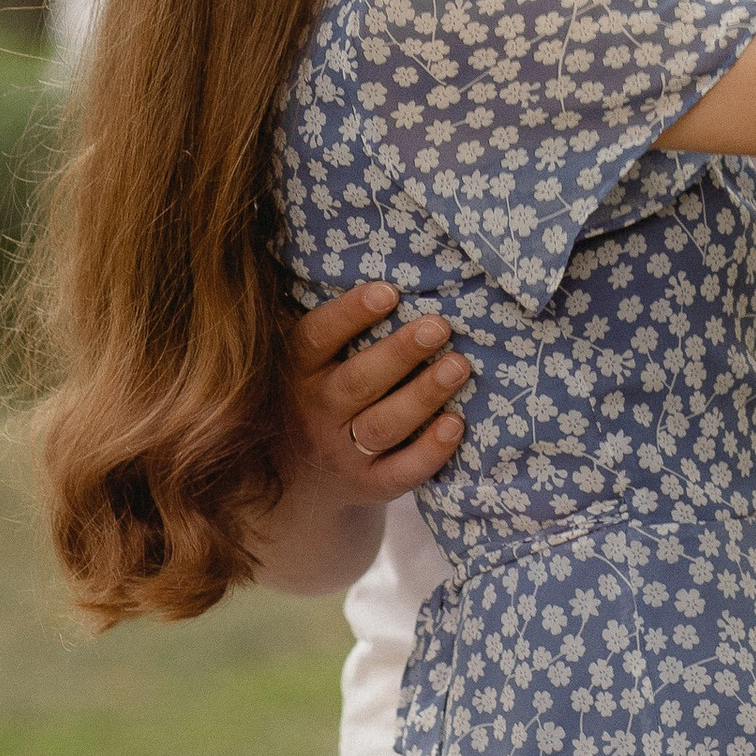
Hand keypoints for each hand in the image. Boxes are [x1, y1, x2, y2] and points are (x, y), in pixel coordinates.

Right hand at [285, 282, 469, 504]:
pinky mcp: (367, 485)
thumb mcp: (306, 362)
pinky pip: (400, 472)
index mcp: (297, 372)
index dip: (350, 314)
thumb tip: (386, 271)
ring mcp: (340, 453)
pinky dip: (429, 451)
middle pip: (358, 382)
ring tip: (459, 366)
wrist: (300, 480)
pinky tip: (456, 424)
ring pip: (383, 425)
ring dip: (423, 395)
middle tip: (440, 326)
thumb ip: (332, 327)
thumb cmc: (317, 395)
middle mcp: (315, 413)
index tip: (389, 292)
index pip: (317, 338)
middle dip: (400, 353)